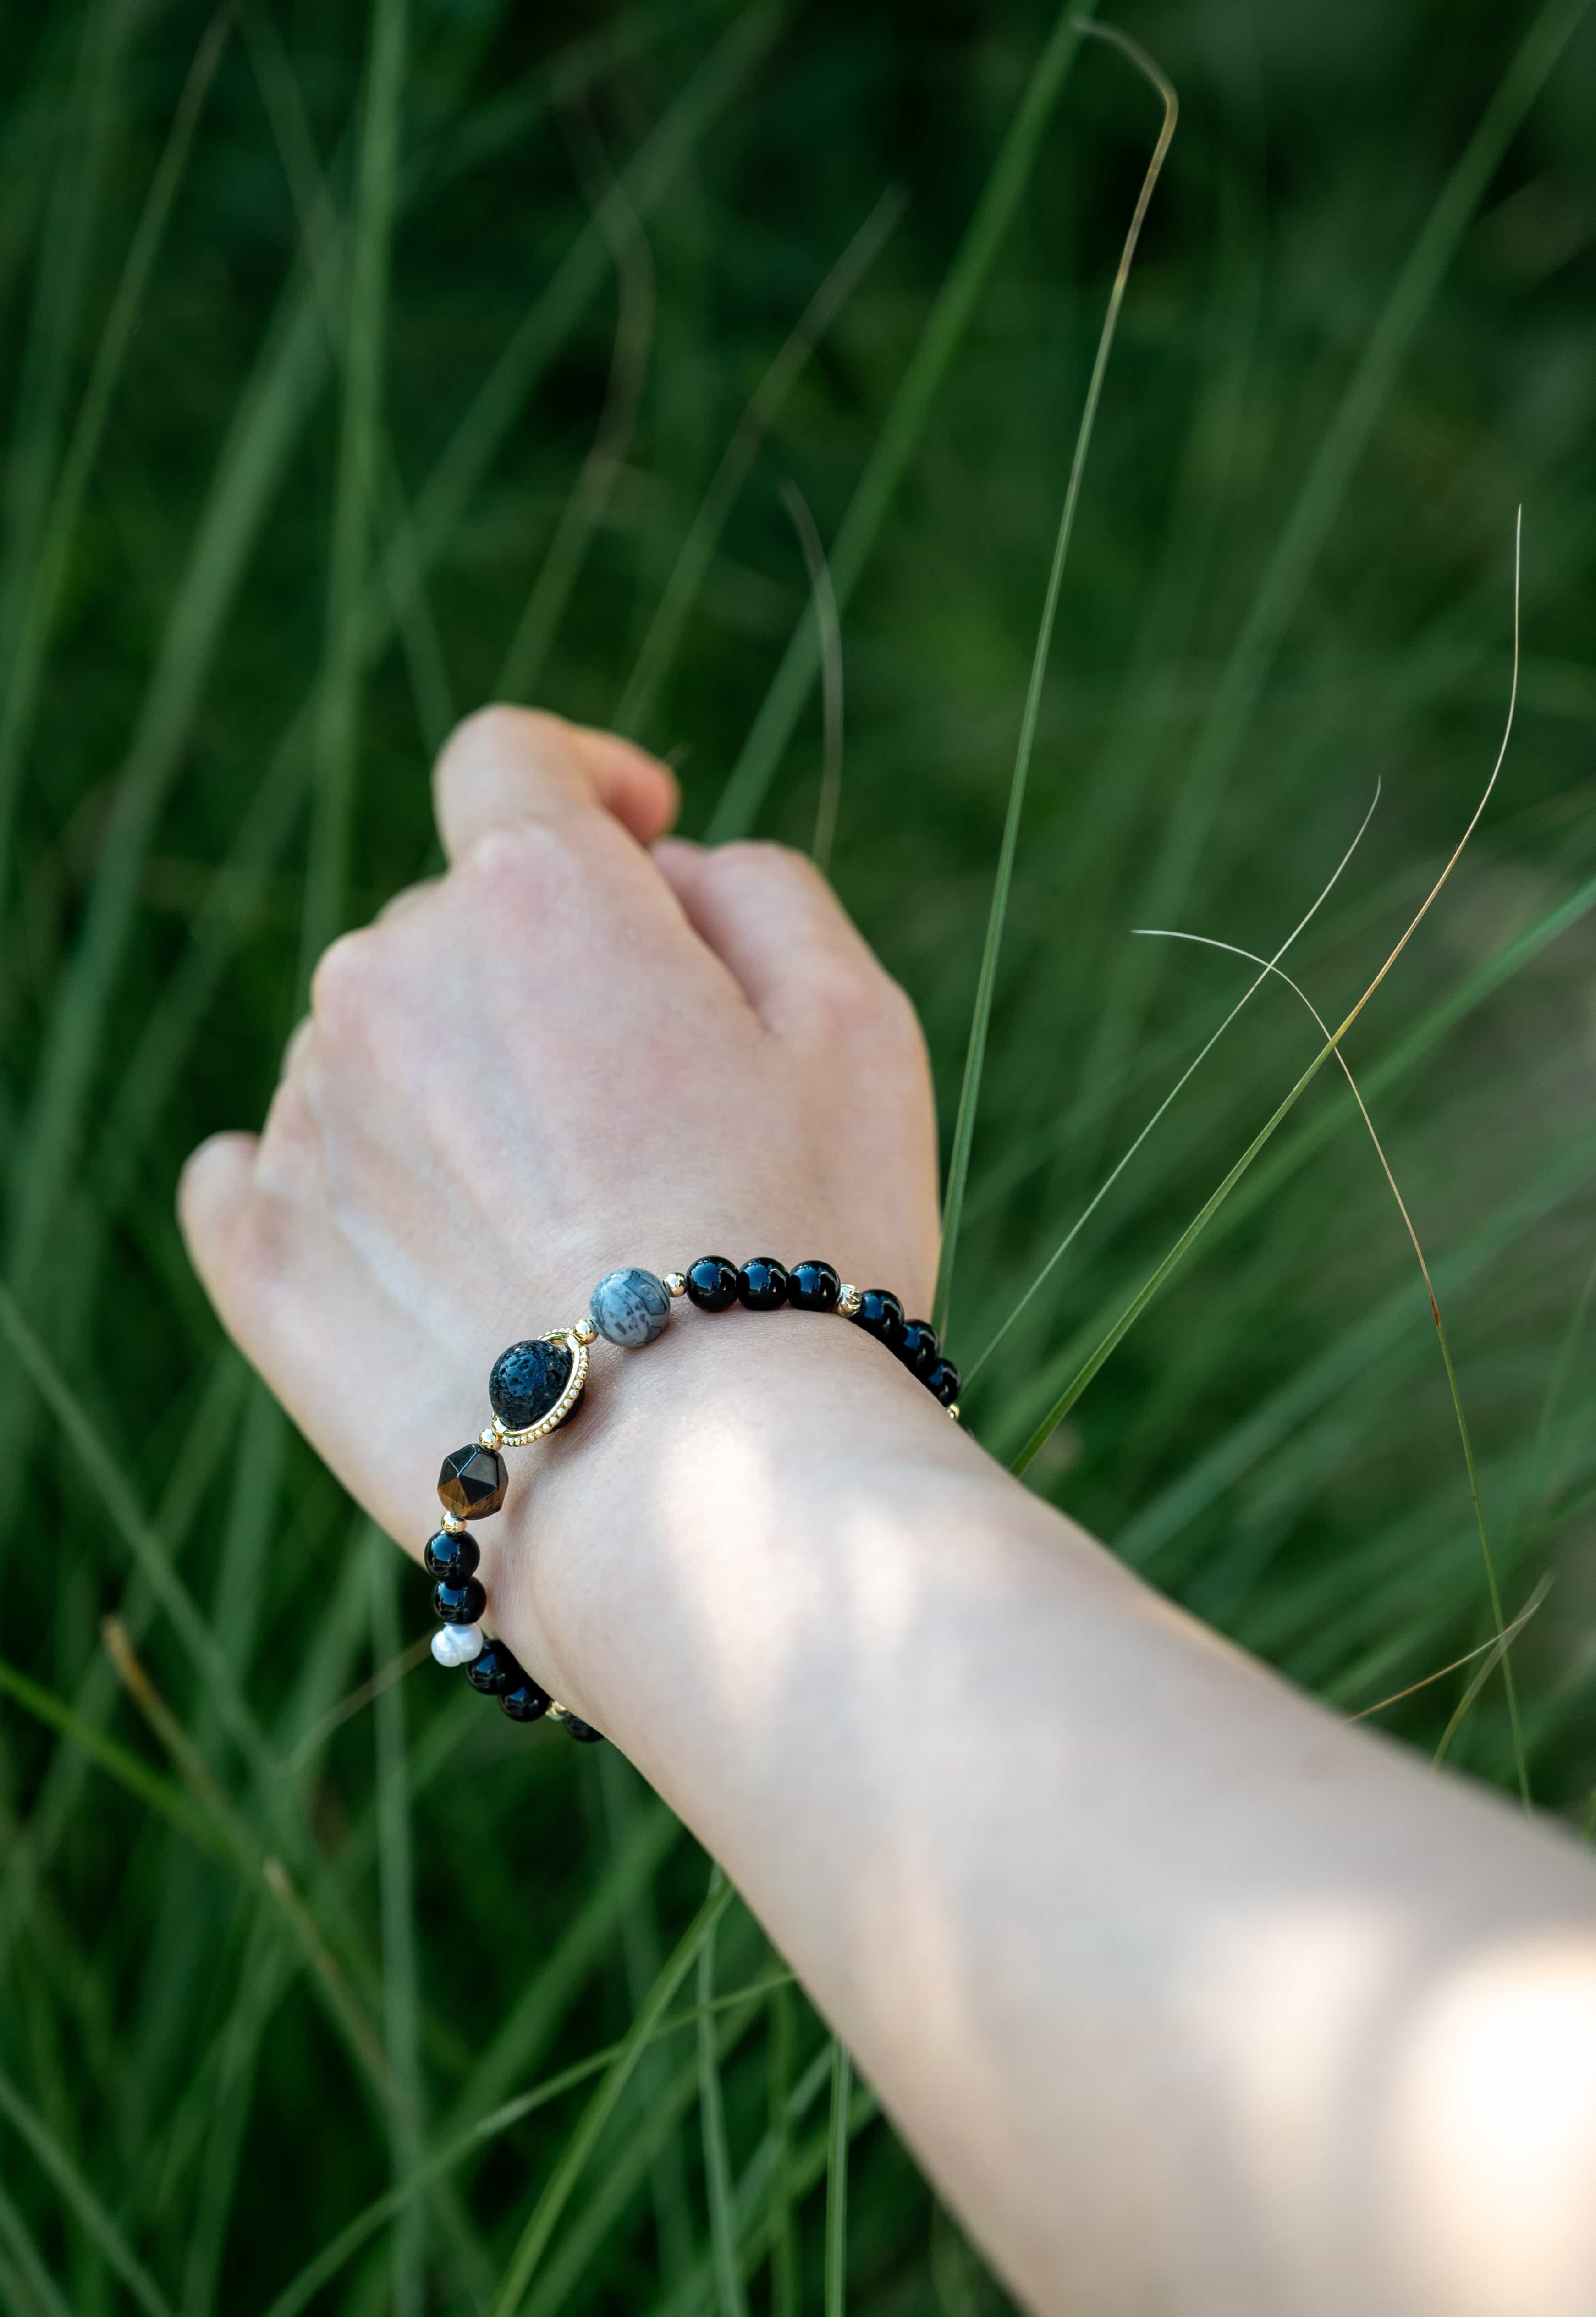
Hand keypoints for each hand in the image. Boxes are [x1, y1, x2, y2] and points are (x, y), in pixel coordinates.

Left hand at [177, 705, 939, 1575]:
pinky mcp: (264, 1259)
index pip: (510, 761)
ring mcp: (311, 1122)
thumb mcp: (858, 1024)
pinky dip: (325, 1174)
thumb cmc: (808, 1247)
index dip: (583, 784)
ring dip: (455, 1086)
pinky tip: (399, 1230)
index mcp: (533, 896)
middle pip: (454, 923)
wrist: (701, 1491)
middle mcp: (387, 980)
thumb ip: (759, 890)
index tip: (641, 843)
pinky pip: (258, 1167)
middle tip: (650, 1104)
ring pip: (373, 1047)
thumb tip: (666, 876)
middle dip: (545, 974)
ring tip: (562, 1220)